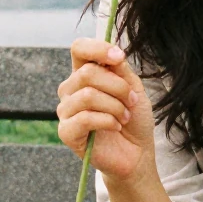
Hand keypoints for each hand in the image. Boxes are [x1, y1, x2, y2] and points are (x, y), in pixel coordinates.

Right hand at [57, 37, 155, 180]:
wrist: (136, 153)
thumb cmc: (133, 119)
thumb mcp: (133, 88)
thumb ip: (120, 70)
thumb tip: (113, 54)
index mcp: (84, 73)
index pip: (79, 48)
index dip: (98, 49)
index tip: (120, 57)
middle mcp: (71, 89)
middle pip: (87, 73)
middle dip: (117, 86)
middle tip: (132, 101)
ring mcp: (66, 111)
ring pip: (88, 95)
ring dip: (115, 106)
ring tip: (124, 117)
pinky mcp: (66, 132)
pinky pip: (85, 118)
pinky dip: (107, 121)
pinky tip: (115, 126)